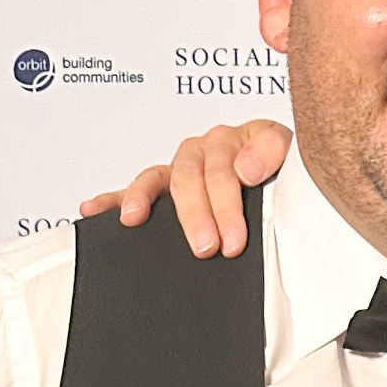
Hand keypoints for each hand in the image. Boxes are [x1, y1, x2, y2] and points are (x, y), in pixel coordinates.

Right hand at [78, 120, 293, 257]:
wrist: (287, 177)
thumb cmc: (287, 172)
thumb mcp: (293, 157)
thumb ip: (275, 152)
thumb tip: (247, 168)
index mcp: (241, 138)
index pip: (229, 164)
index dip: (231, 198)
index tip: (236, 231)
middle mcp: (209, 147)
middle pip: (194, 176)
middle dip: (200, 213)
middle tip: (210, 247)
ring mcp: (185, 164)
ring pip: (161, 178)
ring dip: (145, 198)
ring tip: (134, 219)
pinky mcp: (165, 182)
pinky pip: (134, 187)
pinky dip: (112, 197)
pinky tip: (93, 208)